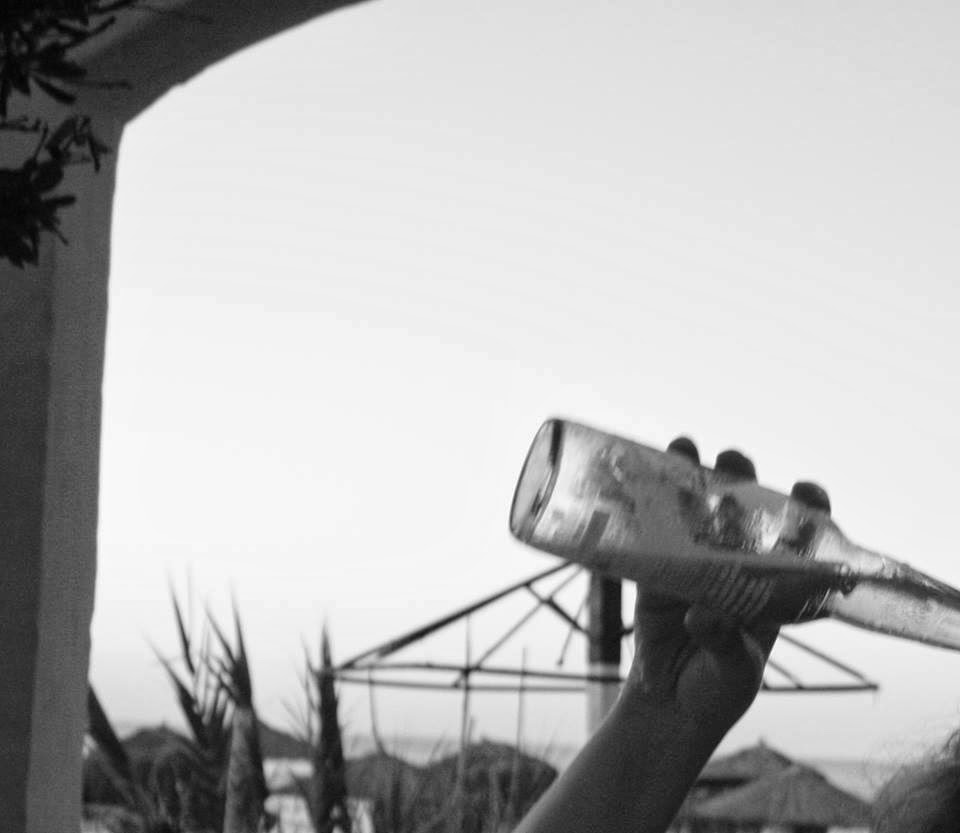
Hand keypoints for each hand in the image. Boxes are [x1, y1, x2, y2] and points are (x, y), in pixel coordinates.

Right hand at [620, 438, 831, 734]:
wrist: (667, 709)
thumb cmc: (718, 693)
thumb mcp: (735, 673)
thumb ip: (725, 645)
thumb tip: (702, 616)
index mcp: (773, 590)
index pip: (798, 542)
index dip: (807, 512)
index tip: (808, 489)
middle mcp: (736, 569)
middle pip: (743, 514)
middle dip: (741, 481)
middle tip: (732, 461)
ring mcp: (694, 566)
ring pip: (696, 515)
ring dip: (691, 480)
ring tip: (684, 447)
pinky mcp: (656, 573)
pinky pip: (651, 535)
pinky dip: (645, 508)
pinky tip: (642, 479)